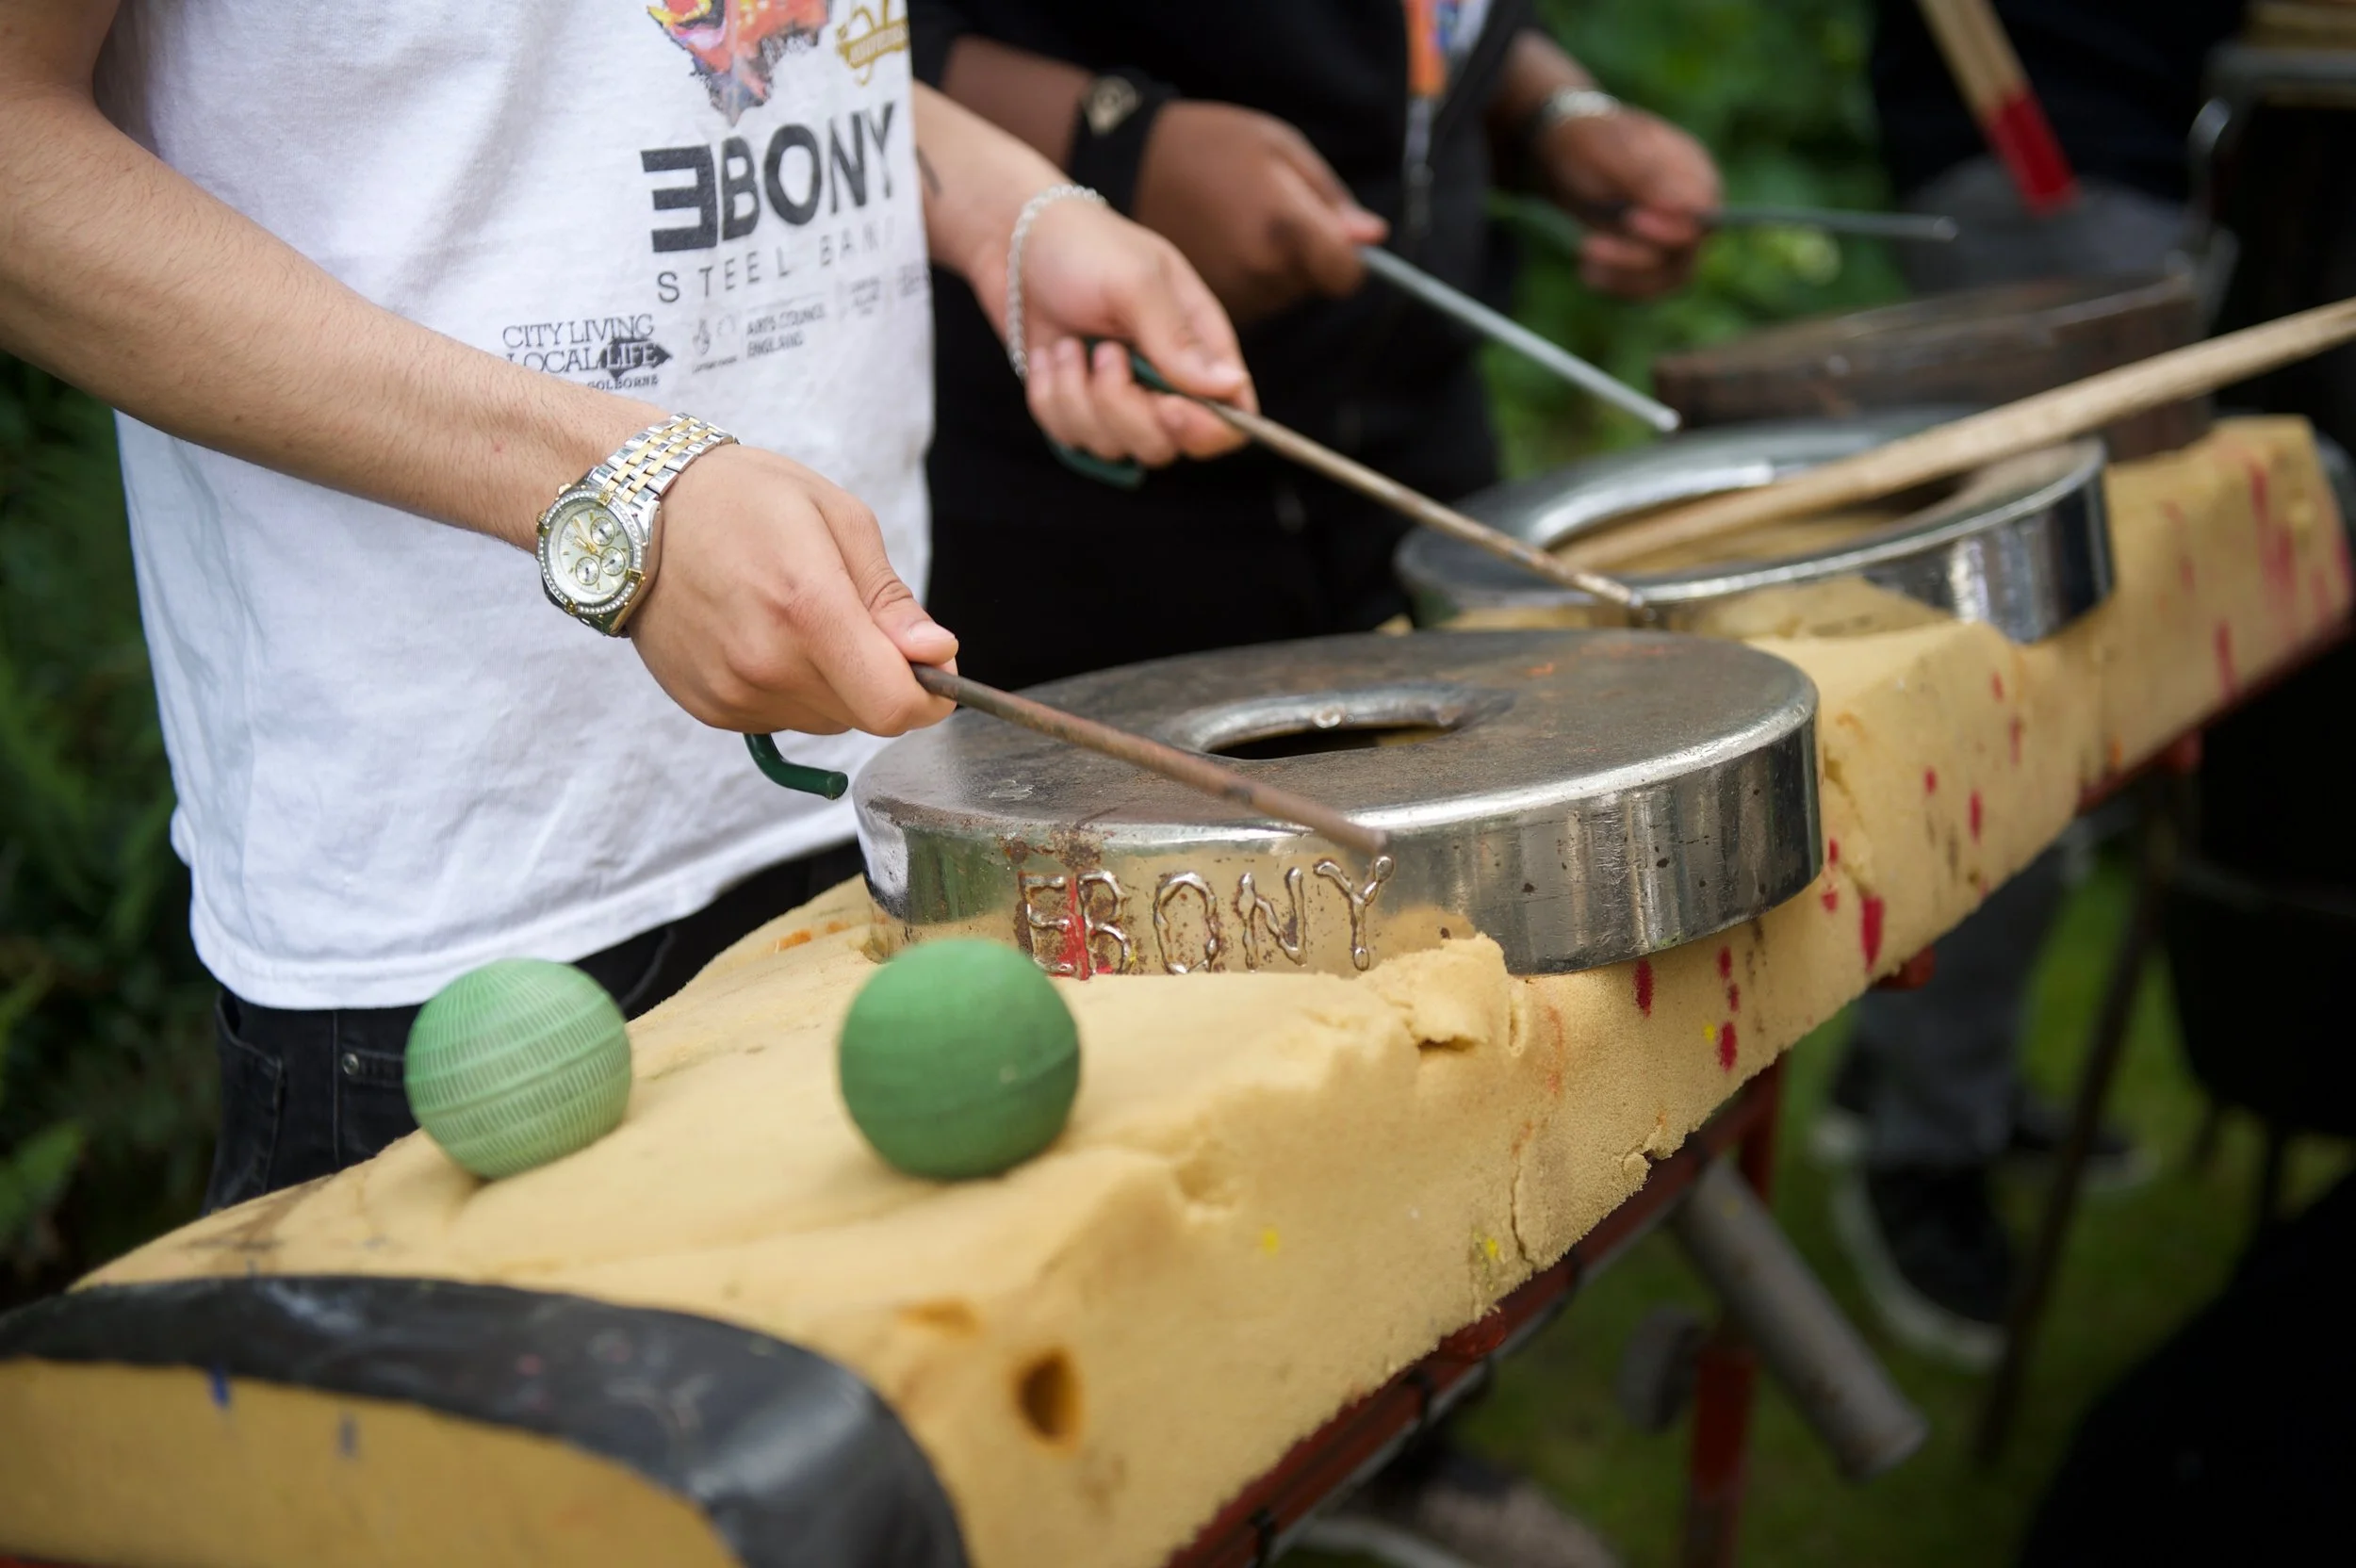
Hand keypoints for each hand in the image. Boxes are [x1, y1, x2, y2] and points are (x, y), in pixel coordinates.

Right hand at [627, 443, 955, 737]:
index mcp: (807, 607)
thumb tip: (936, 653)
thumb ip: (889, 598)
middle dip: (882, 679)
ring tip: (798, 620)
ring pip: (828, 721)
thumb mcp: (837, 520)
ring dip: (836, 685)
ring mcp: (733, 693)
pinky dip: (791, 689)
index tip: (934, 670)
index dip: (929, 698)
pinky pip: (783, 719)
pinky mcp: (710, 709)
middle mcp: (767, 663)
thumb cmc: (743, 501)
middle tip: (855, 621)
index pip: (893, 704)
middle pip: (866, 716)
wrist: (637, 512)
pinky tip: (765, 637)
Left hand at [975, 193, 1258, 467]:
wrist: (1013, 240)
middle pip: (1167, 445)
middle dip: (1124, 410)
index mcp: (1200, 347)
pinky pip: (1068, 437)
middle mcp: (1166, 382)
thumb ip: (1177, 339)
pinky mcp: (1076, 410)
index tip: (1167, 408)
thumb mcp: (1135, 281)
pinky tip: (1048, 356)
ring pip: (1113, 448)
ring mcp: (1120, 400)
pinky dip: (1049, 398)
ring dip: (1078, 398)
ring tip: (1068, 345)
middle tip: (1102, 353)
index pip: (1232, 418)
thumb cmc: (1085, 246)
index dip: (1206, 429)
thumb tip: (1232, 386)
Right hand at [1135, 101, 1389, 327]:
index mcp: (1283, 228)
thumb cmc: (1209, 145)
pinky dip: (1241, 284)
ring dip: (1270, 275)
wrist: (1130, 163)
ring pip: (1276, 301)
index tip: (1329, 239)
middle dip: (1301, 262)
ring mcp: (1228, 294)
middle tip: (1263, 219)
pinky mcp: (1203, 307)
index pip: (1344, 274)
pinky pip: (1244, 305)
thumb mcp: (1277, 146)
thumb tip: (1371, 236)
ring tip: (1235, 230)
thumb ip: (1328, 197)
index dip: (1344, 258)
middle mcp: (1258, 271)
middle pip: (1309, 288)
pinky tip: (1217, 251)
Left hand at [1535, 108, 1719, 298]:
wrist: (1568, 155)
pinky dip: (1616, 286)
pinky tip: (1587, 272)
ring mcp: (1673, 237)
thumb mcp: (1613, 150)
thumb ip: (1648, 177)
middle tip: (1587, 245)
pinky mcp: (1652, 259)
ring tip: (1584, 258)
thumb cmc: (1593, 142)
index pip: (1703, 215)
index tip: (1632, 221)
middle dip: (1635, 258)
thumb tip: (1686, 208)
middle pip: (1684, 255)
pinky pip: (1647, 288)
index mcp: (1693, 173)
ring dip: (1624, 279)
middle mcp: (1691, 210)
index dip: (1672, 228)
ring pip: (1668, 279)